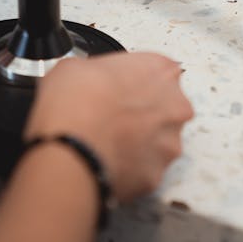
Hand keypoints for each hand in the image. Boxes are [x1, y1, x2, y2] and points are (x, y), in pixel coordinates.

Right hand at [24, 52, 192, 201]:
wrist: (69, 150)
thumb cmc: (74, 104)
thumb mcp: (75, 66)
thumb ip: (96, 70)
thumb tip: (86, 77)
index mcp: (160, 70)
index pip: (156, 70)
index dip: (132, 78)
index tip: (117, 84)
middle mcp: (174, 106)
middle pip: (164, 105)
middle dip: (141, 110)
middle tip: (110, 112)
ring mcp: (169, 143)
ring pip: (157, 140)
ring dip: (138, 140)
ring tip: (105, 138)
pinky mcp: (157, 175)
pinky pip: (145, 168)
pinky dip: (129, 165)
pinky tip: (106, 157)